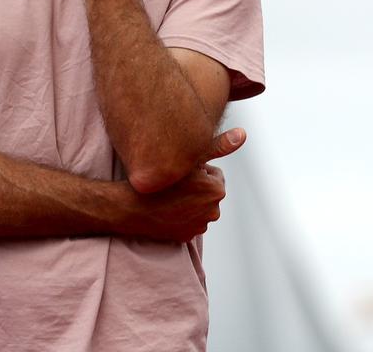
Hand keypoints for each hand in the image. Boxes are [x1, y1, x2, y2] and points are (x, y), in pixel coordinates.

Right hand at [121, 128, 246, 241]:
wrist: (129, 207)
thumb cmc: (158, 179)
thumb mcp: (189, 158)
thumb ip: (218, 145)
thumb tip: (243, 134)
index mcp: (217, 190)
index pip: (213, 175)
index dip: (197, 172)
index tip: (181, 173)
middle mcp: (213, 211)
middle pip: (207, 192)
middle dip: (196, 188)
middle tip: (174, 185)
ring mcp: (200, 226)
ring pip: (198, 207)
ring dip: (189, 202)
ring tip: (169, 197)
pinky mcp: (186, 237)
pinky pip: (188, 222)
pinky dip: (180, 217)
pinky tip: (167, 210)